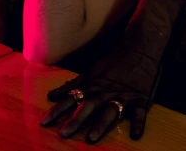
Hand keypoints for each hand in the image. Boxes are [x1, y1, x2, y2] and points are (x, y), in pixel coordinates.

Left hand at [40, 0, 185, 143]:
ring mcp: (123, 95)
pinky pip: (139, 113)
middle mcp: (106, 91)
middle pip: (88, 106)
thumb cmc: (114, 60)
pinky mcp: (140, 98)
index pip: (72, 98)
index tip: (44, 122)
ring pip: (110, 111)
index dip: (58, 110)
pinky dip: (138, 123)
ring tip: (91, 138)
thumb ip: (73, 85)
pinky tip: (134, 135)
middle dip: (75, 120)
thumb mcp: (92, 70)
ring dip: (101, 124)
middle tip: (62, 133)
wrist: (141, 46)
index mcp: (94, 84)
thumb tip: (51, 96)